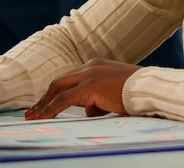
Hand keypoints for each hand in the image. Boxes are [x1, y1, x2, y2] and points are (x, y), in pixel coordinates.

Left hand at [26, 59, 140, 119]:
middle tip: (32, 112)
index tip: (45, 103)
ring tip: (33, 118)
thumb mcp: (114, 94)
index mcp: (95, 66)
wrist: (151, 88)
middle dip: (44, 98)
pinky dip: (51, 109)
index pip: (69, 79)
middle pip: (59, 82)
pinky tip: (43, 118)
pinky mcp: (90, 87)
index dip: (55, 93)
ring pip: (57, 89)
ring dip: (44, 105)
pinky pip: (64, 100)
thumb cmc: (138, 93)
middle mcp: (89, 67)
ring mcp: (89, 75)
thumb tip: (89, 109)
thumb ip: (99, 99)